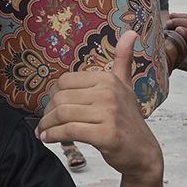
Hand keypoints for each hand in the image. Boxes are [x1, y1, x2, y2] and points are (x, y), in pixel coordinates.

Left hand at [36, 31, 161, 181]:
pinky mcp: (106, 134)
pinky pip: (70, 131)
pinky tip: (48, 139)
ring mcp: (108, 113)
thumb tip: (131, 33)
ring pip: (63, 114)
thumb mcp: (126, 86)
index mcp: (108, 79)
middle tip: (44, 123)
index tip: (50, 108)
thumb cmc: (129, 120)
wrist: (143, 153)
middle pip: (61, 98)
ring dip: (47, 125)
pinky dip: (54, 135)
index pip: (65, 81)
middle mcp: (108, 92)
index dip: (53, 95)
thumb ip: (123, 60)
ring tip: (43, 132)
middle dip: (47, 113)